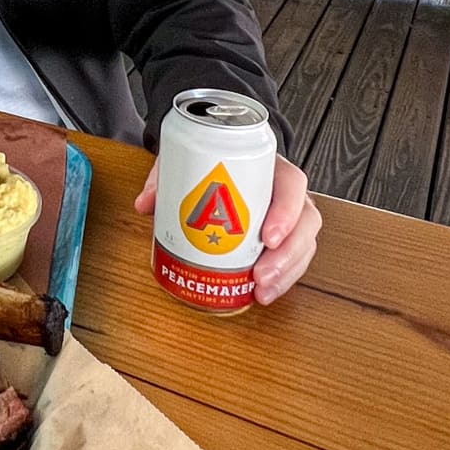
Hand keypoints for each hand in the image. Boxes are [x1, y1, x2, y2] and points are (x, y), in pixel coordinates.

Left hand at [134, 152, 321, 304]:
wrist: (218, 157)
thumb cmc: (211, 159)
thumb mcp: (186, 157)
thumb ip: (165, 176)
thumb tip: (144, 204)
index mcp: (268, 165)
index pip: (291, 184)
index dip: (286, 212)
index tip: (268, 236)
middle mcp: (285, 189)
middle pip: (305, 221)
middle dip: (287, 255)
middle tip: (260, 276)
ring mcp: (289, 212)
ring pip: (303, 243)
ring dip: (286, 272)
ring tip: (262, 291)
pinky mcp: (284, 233)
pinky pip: (294, 256)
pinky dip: (282, 276)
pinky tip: (264, 292)